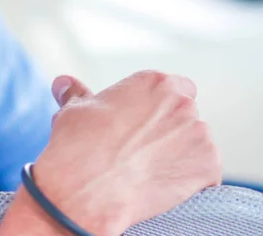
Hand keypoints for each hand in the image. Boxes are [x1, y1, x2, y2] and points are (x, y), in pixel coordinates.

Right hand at [32, 71, 221, 235]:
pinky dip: (189, 179)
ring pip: (195, 142)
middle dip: (169, 127)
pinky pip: (205, 171)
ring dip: (179, 152)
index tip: (144, 119)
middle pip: (185, 113)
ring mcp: (198, 135)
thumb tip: (64, 84)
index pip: (175, 86)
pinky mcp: (208, 167)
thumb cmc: (79, 144)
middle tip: (142, 146)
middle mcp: (181, 103)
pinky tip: (160, 182)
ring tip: (148, 167)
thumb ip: (78, 93)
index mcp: (154, 82)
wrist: (87, 189)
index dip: (160, 104)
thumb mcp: (75, 109)